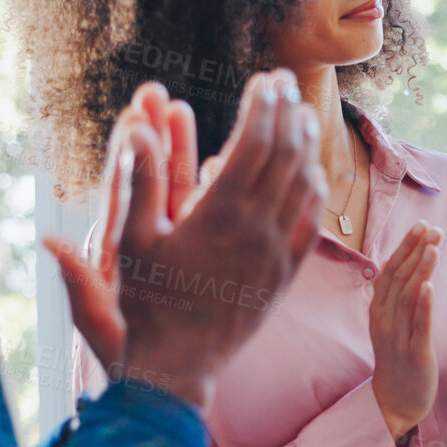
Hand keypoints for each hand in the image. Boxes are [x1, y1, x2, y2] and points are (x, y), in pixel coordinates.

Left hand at [44, 82, 204, 372]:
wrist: (154, 386)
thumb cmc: (125, 356)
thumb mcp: (101, 319)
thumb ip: (79, 281)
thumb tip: (48, 243)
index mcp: (122, 251)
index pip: (125, 191)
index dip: (131, 153)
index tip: (135, 114)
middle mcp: (145, 243)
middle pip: (151, 180)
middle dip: (154, 135)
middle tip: (153, 92)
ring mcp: (173, 248)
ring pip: (179, 192)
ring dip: (179, 150)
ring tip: (179, 108)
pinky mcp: (196, 260)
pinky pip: (203, 216)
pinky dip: (211, 186)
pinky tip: (223, 158)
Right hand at [89, 70, 325, 405]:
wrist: (179, 367)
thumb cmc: (146, 304)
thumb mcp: (132, 240)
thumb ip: (138, 182)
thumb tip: (135, 131)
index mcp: (221, 213)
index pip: (256, 142)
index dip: (265, 106)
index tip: (267, 79)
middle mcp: (259, 229)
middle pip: (287, 155)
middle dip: (289, 112)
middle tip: (288, 83)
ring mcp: (278, 253)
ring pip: (306, 186)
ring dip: (308, 146)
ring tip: (304, 116)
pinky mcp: (285, 276)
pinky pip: (310, 225)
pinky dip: (315, 192)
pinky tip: (313, 175)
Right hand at [371, 221, 441, 438]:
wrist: (396, 399)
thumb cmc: (397, 356)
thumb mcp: (390, 322)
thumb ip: (392, 293)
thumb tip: (392, 260)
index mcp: (378, 310)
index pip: (390, 270)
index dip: (405, 247)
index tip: (421, 225)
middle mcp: (384, 320)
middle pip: (398, 278)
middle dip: (415, 251)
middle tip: (432, 228)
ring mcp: (397, 337)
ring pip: (407, 298)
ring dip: (420, 270)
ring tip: (433, 247)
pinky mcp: (414, 353)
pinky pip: (418, 326)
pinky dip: (423, 305)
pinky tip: (430, 286)